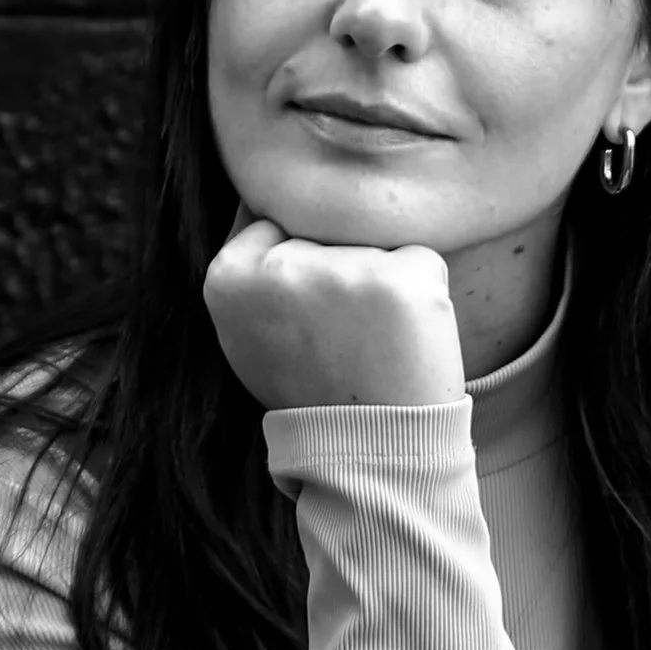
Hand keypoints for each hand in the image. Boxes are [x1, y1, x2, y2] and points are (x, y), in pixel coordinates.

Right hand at [204, 213, 466, 410]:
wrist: (368, 450)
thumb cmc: (310, 388)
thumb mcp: (248, 334)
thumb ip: (250, 274)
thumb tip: (259, 199)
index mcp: (228, 277)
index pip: (275, 224)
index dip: (301, 268)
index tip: (306, 318)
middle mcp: (282, 267)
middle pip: (325, 233)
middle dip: (338, 272)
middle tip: (339, 339)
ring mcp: (343, 271)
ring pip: (372, 245)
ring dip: (380, 283)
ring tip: (371, 343)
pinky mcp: (401, 278)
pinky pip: (420, 260)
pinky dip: (422, 293)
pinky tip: (404, 339)